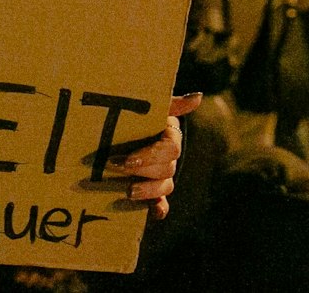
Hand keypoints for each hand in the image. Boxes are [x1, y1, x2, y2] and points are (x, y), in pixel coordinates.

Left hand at [107, 93, 201, 218]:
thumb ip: (170, 103)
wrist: (110, 130)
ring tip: (128, 192)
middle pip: (167, 168)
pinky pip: (162, 205)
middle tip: (116, 168)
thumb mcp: (146, 106)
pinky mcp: (153, 193)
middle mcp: (169, 157)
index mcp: (169, 135)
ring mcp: (161, 176)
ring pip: (166, 187)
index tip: (127, 159)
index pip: (171, 148)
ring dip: (149, 191)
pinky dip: (160, 209)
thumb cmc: (130, 114)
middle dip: (143, 170)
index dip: (150, 155)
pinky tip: (154, 212)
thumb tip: (198, 97)